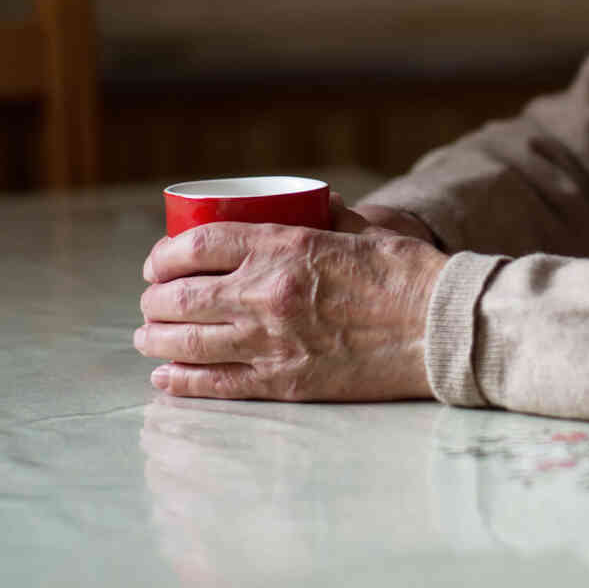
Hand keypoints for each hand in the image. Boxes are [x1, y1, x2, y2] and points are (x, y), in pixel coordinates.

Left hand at [136, 202, 447, 402]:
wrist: (441, 327)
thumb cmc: (408, 274)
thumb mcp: (363, 230)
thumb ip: (327, 218)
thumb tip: (311, 204)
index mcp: (284, 247)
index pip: (197, 245)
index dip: (164, 255)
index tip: (158, 263)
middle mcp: (267, 293)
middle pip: (181, 296)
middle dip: (154, 300)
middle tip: (152, 302)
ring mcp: (272, 341)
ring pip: (188, 342)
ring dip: (157, 339)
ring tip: (147, 337)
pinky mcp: (284, 382)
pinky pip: (216, 383)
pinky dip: (181, 381)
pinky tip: (165, 377)